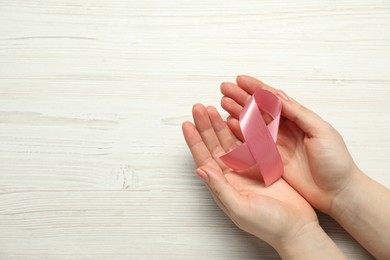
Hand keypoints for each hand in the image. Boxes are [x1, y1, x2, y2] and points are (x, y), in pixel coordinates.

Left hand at [182, 103, 336, 255]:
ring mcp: (248, 168)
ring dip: (220, 125)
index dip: (195, 141)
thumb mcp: (240, 208)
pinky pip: (249, 142)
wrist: (297, 228)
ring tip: (212, 108)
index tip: (187, 124)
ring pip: (230, 141)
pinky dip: (242, 130)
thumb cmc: (268, 224)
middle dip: (206, 126)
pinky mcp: (264, 164)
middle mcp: (233, 175)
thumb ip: (220, 188)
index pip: (204, 158)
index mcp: (224, 185)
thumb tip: (200, 170)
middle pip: (214, 145)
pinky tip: (236, 118)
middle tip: (199, 108)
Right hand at [220, 75, 358, 214]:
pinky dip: (240, 132)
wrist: (338, 192)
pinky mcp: (271, 159)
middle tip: (225, 89)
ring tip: (223, 103)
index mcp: (298, 118)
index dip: (256, 88)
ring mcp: (277, 144)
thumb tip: (279, 97)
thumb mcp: (321, 131)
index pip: (273, 98)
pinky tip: (230, 124)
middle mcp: (285, 129)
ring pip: (252, 123)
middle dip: (241, 97)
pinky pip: (252, 143)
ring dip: (238, 112)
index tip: (240, 80)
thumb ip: (299, 114)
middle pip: (259, 109)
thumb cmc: (336, 161)